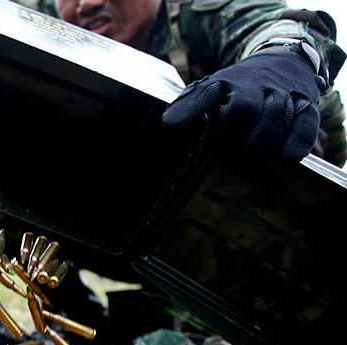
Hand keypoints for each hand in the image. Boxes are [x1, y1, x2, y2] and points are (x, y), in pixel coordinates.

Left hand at [162, 46, 323, 160]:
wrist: (284, 61)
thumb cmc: (239, 87)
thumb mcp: (211, 90)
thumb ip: (188, 107)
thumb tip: (167, 126)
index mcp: (225, 82)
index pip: (205, 93)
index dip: (189, 111)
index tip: (172, 129)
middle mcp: (255, 84)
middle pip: (244, 108)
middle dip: (232, 133)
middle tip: (227, 145)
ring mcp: (283, 93)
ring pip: (274, 116)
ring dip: (261, 141)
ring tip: (251, 151)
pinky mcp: (305, 104)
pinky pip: (305, 121)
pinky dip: (297, 139)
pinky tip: (287, 155)